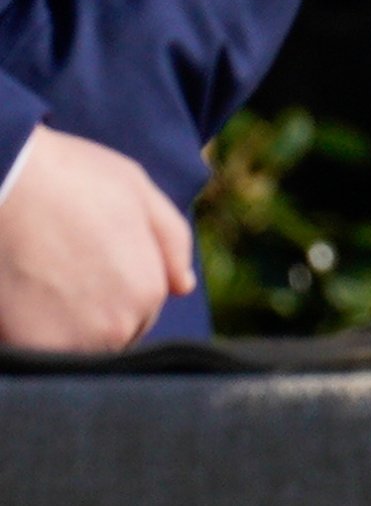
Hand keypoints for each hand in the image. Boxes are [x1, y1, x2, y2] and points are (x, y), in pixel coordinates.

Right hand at [0, 125, 194, 353]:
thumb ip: (171, 242)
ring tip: (44, 284)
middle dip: (93, 317)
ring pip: (76, 352)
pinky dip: (30, 337)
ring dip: (62, 331)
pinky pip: (39, 357)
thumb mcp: (139, 193)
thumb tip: (184, 285)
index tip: (90, 267)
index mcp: (149, 291)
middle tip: (64, 274)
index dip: (116, 293)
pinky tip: (23, 302)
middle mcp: (119, 327)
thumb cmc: (71, 180)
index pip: (141, 316)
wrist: (4, 180)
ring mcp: (73, 343)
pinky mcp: (31, 349)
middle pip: (110, 340)